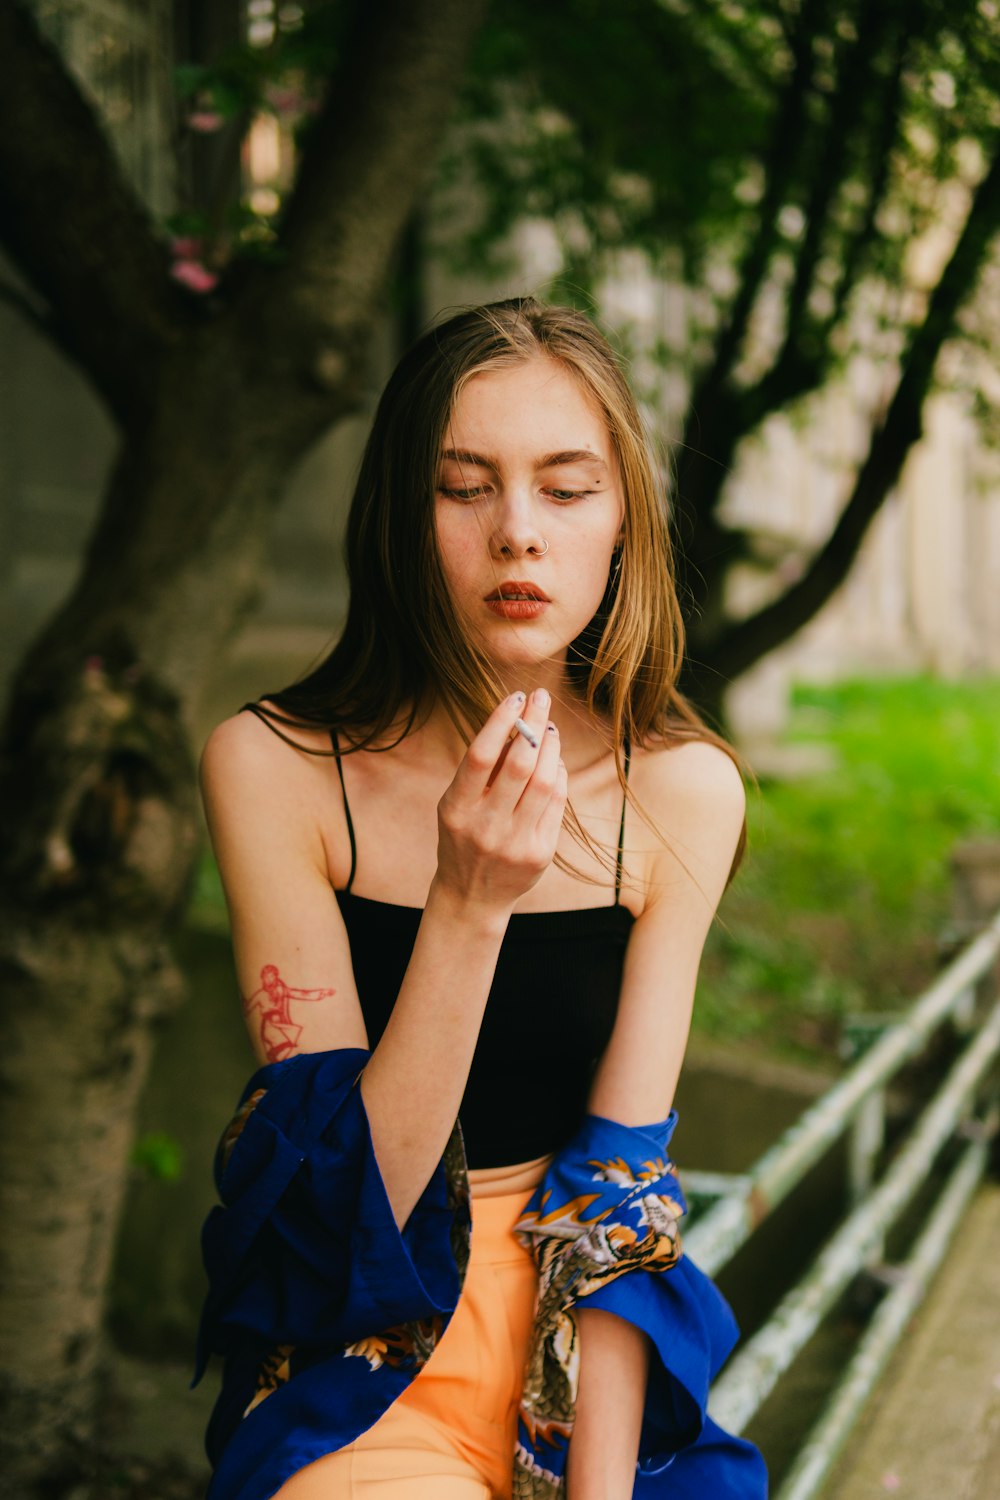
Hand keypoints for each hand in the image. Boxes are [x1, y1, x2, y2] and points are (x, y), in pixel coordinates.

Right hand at [434, 688, 566, 911]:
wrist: (472, 896)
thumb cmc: (463, 837)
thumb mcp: (456, 805)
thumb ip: (481, 771)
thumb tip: (516, 722)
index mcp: (457, 810)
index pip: (480, 756)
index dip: (499, 721)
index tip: (515, 696)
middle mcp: (485, 826)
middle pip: (518, 765)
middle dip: (533, 724)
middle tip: (540, 699)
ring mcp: (515, 842)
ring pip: (543, 781)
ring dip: (550, 747)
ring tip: (549, 727)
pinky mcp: (540, 853)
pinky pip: (556, 803)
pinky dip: (557, 774)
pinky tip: (553, 760)